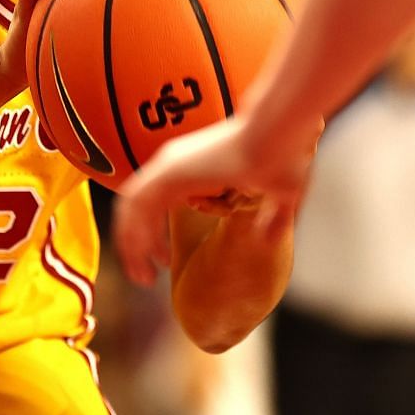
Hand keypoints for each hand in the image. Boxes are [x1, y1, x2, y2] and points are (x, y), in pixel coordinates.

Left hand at [112, 113, 319, 286]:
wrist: (278, 134)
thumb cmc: (283, 156)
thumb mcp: (280, 194)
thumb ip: (272, 217)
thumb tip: (269, 241)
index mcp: (189, 163)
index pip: (153, 200)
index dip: (151, 232)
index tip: (164, 261)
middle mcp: (172, 162)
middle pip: (135, 207)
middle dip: (135, 243)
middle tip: (146, 279)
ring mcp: (168, 166)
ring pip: (131, 211)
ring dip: (132, 246)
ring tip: (144, 280)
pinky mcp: (170, 173)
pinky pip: (140, 210)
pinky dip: (138, 236)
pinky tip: (151, 261)